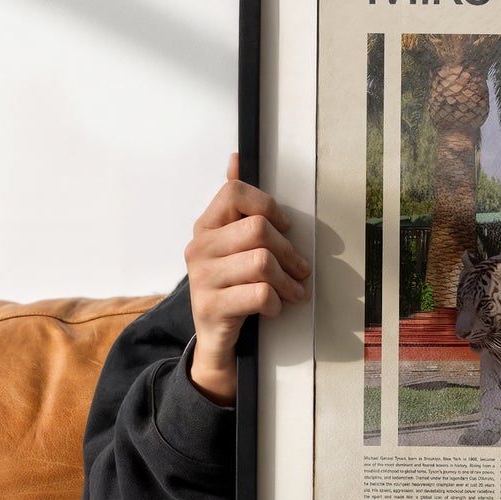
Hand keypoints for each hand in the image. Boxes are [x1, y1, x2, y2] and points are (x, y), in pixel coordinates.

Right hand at [182, 154, 309, 404]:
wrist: (215, 341)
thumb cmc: (231, 288)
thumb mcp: (231, 246)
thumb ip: (235, 206)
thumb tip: (235, 158)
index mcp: (205, 226)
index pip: (235, 193)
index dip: (268, 206)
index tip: (285, 227)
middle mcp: (198, 248)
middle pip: (258, 229)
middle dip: (288, 251)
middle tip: (302, 269)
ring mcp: (202, 279)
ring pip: (262, 262)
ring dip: (289, 281)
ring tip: (295, 292)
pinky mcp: (212, 308)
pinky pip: (260, 294)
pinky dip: (277, 302)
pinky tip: (276, 308)